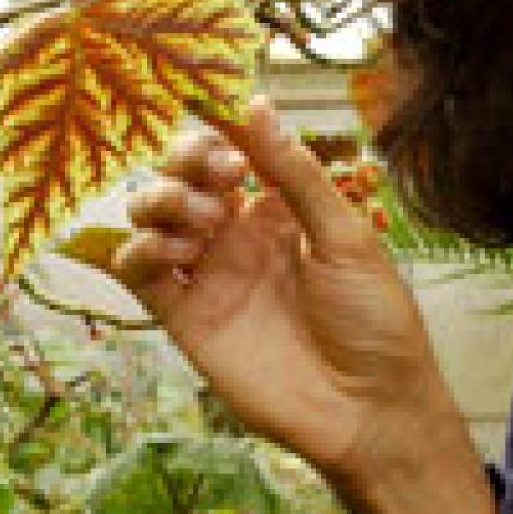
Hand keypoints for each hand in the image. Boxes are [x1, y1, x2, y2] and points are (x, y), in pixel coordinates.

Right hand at [113, 97, 494, 513]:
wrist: (369, 408)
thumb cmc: (374, 321)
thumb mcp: (345, 236)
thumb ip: (295, 174)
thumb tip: (257, 106)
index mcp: (281, 210)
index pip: (232, 150)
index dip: (220, 128)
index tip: (221, 115)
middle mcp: (238, 235)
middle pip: (181, 175)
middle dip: (188, 159)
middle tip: (224, 175)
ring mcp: (209, 274)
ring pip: (150, 214)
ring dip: (164, 200)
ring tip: (206, 222)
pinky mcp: (185, 317)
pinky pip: (138, 270)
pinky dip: (141, 249)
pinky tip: (178, 253)